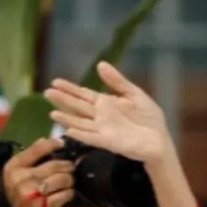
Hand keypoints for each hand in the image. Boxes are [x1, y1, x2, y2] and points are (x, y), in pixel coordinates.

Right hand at [3, 137, 75, 206]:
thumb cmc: (28, 197)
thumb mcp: (24, 176)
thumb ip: (33, 159)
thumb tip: (49, 139)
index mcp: (12, 168)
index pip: (36, 148)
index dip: (52, 144)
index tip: (62, 143)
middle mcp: (18, 180)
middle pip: (54, 165)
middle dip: (67, 167)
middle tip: (71, 169)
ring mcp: (29, 195)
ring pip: (61, 179)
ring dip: (69, 181)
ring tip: (69, 183)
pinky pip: (64, 194)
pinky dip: (69, 194)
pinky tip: (67, 195)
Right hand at [45, 61, 172, 165]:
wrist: (160, 141)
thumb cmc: (150, 119)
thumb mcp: (135, 95)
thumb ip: (118, 82)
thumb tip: (100, 64)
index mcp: (106, 103)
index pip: (84, 94)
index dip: (70, 88)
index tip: (54, 82)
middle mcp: (100, 116)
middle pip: (77, 107)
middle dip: (63, 100)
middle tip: (46, 93)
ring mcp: (102, 129)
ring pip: (80, 122)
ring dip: (66, 118)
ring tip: (52, 113)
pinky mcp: (108, 142)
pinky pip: (91, 138)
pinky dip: (81, 135)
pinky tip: (69, 131)